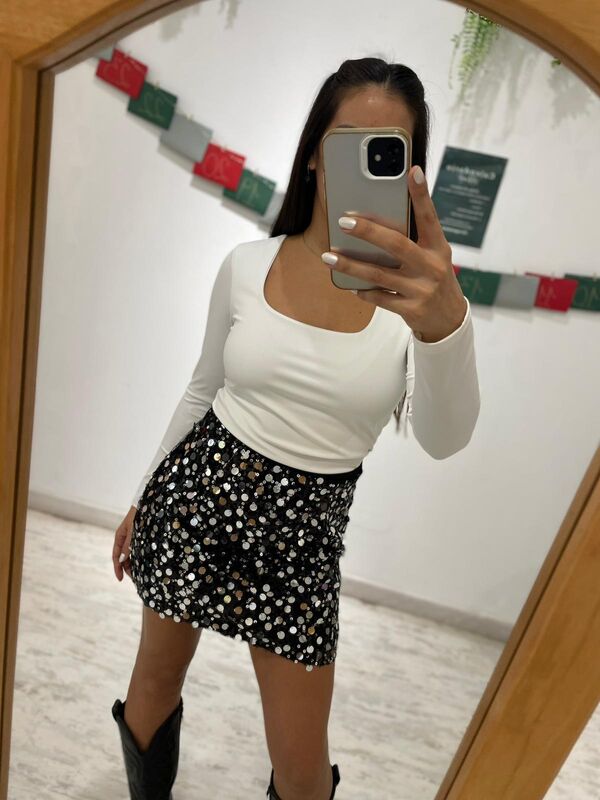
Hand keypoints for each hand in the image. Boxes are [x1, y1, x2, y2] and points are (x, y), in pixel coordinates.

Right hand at [112, 505, 136, 581]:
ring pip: (130, 554)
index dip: (117, 568)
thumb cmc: (139, 515)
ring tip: (139, 574)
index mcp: (119, 536)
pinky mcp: (140, 537)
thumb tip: (121, 560)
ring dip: (133, 564)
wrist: (149, 504)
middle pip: (123, 557)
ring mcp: (132, 538)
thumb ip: (128, 545)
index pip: (115, 556)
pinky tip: (143, 564)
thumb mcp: (133, 532)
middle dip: (126, 568)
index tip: (120, 579)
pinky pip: (137, 550)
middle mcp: (124, 538)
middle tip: (134, 579)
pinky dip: (138, 557)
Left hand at [321, 165, 467, 342]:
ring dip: (350, 265)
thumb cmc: (435, 279)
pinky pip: (379, 298)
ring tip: (328, 256)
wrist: (449, 319)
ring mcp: (421, 289)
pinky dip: (362, 291)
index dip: (421, 195)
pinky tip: (348, 284)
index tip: (412, 171)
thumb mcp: (434, 256)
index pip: (429, 217)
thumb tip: (378, 218)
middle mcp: (432, 267)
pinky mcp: (411, 309)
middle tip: (344, 221)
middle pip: (396, 245)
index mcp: (438, 248)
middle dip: (368, 232)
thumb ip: (414, 238)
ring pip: (379, 275)